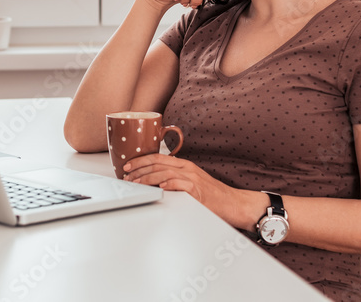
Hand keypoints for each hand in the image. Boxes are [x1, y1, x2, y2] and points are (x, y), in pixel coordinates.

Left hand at [123, 153, 242, 221]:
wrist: (234, 203)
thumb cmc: (213, 196)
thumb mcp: (192, 183)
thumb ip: (175, 180)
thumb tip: (154, 184)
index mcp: (185, 165)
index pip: (158, 157)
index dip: (141, 160)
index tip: (127, 165)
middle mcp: (188, 169)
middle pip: (158, 163)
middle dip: (139, 169)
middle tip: (126, 175)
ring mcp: (193, 178)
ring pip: (165, 173)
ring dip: (148, 178)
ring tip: (136, 183)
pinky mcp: (199, 191)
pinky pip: (182, 184)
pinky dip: (170, 184)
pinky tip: (160, 187)